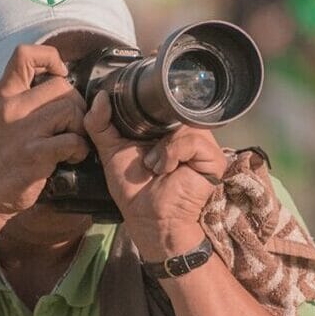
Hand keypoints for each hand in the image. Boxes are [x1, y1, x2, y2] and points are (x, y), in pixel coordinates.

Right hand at [0, 43, 91, 217]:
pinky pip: (72, 140)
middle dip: (75, 104)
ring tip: (73, 141)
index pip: (24, 55)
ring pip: (70, 109)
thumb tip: (52, 79)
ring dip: (80, 127)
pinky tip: (72, 157)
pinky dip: (80, 149)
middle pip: (61, 86)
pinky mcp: (35, 155)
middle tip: (72, 125)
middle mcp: (11, 109)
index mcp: (3, 96)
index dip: (49, 58)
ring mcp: (23, 132)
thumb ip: (18, 97)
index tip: (59, 74)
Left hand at [85, 90, 224, 260]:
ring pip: (184, 124)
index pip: (164, 103)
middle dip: (153, 129)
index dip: (148, 108)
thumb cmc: (133, 189)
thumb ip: (100, 123)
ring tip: (155, 166)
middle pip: (175, 109)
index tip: (135, 125)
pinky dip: (174, 154)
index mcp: (169, 128)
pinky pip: (193, 140)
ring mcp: (205, 145)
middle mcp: (190, 132)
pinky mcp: (215, 159)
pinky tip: (168, 170)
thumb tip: (100, 96)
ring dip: (162, 147)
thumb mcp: (110, 150)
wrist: (148, 219)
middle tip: (145, 154)